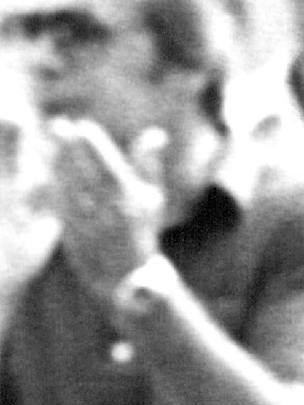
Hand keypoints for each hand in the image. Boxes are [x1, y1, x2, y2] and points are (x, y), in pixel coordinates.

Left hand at [46, 117, 164, 298]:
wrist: (126, 279)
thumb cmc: (141, 231)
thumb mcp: (152, 199)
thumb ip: (148, 165)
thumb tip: (155, 133)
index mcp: (132, 202)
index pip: (110, 167)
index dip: (96, 147)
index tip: (84, 126)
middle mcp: (111, 214)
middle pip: (86, 174)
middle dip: (71, 149)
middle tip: (60, 125)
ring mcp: (90, 226)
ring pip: (69, 189)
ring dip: (58, 164)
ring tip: (52, 143)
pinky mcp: (72, 236)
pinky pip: (60, 206)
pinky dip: (53, 187)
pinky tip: (47, 170)